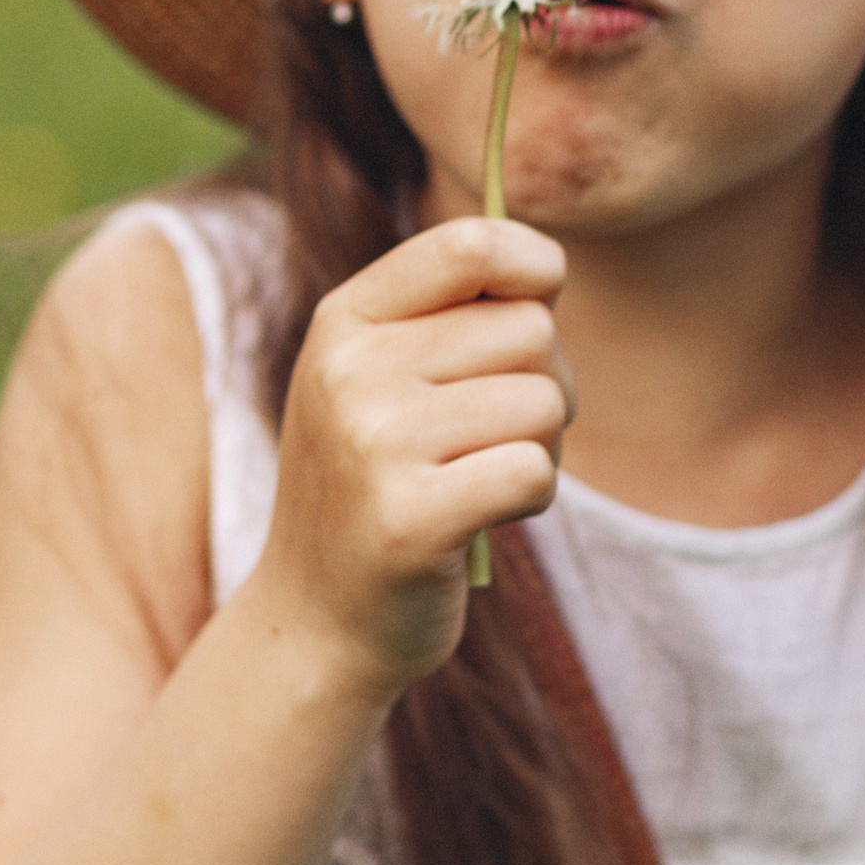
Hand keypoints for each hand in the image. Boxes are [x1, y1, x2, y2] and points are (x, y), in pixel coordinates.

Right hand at [250, 217, 570, 698]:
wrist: (316, 621)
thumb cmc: (379, 483)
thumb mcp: (383, 377)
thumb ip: (452, 312)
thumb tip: (548, 263)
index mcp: (345, 320)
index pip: (471, 243)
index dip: (535, 266)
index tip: (538, 303)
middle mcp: (350, 370)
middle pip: (531, 331)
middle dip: (545, 383)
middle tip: (495, 434)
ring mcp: (374, 444)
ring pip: (544, 403)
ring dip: (541, 449)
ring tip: (480, 480)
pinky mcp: (410, 520)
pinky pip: (533, 471)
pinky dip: (532, 497)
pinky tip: (484, 519)